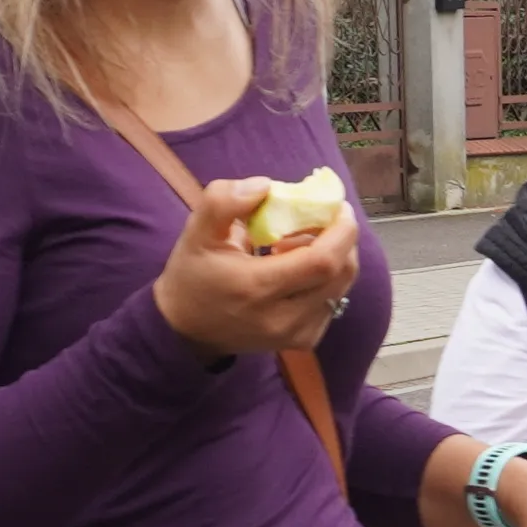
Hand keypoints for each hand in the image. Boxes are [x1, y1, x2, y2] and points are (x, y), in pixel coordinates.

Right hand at [153, 179, 355, 362]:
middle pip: (340, 273)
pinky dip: (328, 279)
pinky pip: (332, 302)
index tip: (336, 206)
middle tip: (323, 218)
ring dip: (335, 257)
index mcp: (257, 287)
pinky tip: (302, 268)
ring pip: (341, 287)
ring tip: (304, 242)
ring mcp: (296, 334)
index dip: (340, 231)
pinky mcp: (303, 341)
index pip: (322, 261)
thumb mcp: (197, 232)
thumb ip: (224, 201)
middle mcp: (284, 317)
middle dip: (341, 239)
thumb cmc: (192, 276)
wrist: (186, 331)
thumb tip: (266, 185)